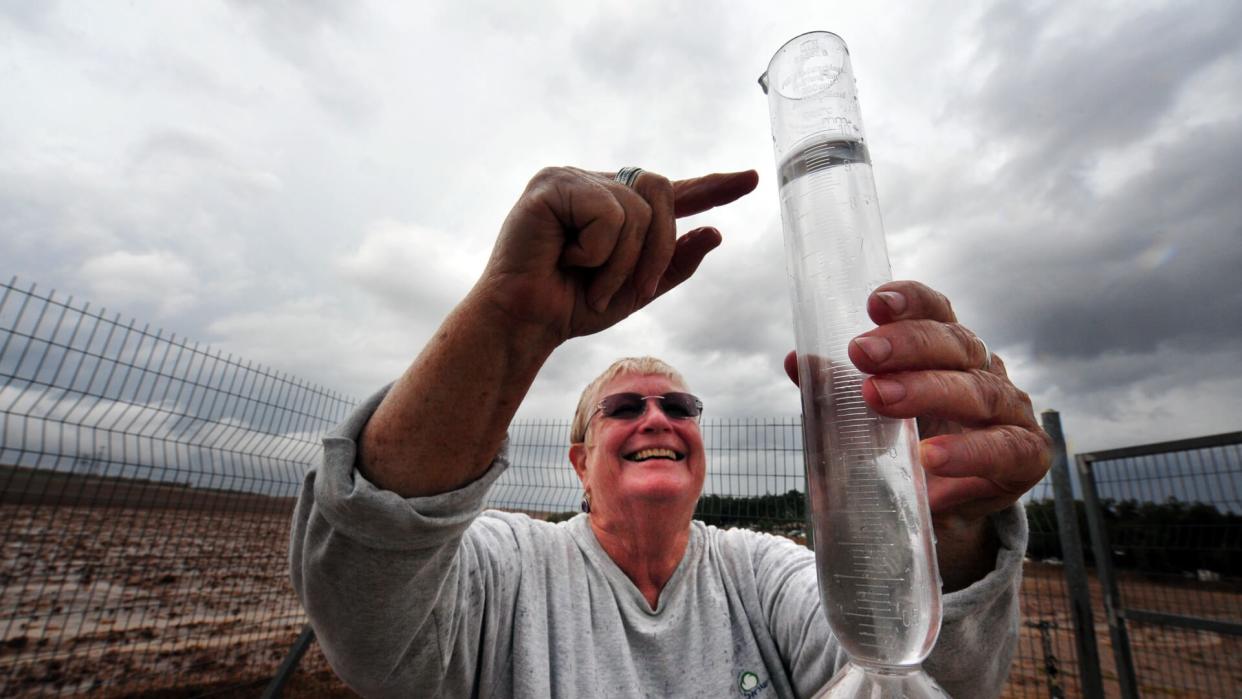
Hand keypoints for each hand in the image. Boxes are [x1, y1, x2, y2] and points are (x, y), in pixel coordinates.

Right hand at [473, 166, 758, 342]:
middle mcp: (596, 183)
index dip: (712, 186)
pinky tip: (563, 258)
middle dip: (661, 247)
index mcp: (617, 207)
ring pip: (637, 208)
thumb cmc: (570, 306)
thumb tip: (714, 233)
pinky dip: (596, 251)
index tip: (751, 180)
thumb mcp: (635, 290)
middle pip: (662, 191)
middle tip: (638, 290)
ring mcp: (572, 179)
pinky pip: (607, 212)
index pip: (672, 192)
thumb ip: (673, 263)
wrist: (525, 323)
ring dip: (622, 262)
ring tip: (587, 280)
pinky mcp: (552, 183)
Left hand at [783, 281, 1050, 522]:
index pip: (937, 312)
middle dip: (908, 345)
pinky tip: (930, 459)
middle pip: (955, 346)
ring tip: (882, 399)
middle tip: (862, 353)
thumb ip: (838, 389)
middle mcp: (984, 371)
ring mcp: (1011, 411)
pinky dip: (967, 453)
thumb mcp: (870, 416)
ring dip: (929, 391)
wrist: (945, 507)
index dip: (911, 302)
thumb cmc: (906, 444)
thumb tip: (797, 360)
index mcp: (948, 351)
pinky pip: (1003, 449)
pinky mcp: (1025, 456)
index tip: (875, 302)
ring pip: (978, 392)